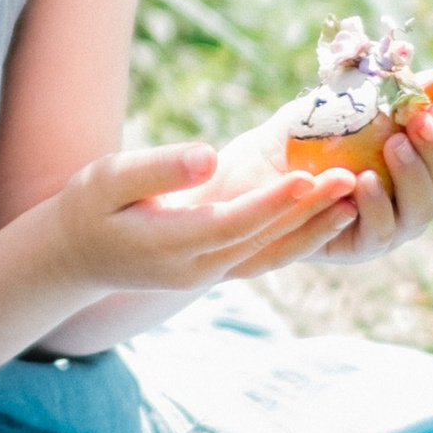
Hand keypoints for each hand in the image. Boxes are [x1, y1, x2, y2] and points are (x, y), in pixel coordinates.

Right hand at [58, 141, 361, 299]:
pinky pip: (267, 255)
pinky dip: (300, 236)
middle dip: (309, 209)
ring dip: (314, 226)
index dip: (273, 202)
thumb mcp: (108, 180)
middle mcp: (199, 268)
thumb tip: (209, 158)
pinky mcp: (218, 270)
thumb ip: (157, 170)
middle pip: (264, 238)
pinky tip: (327, 214)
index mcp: (171, 244)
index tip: (308, 174)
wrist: (77, 257)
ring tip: (354, 196)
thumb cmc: (89, 208)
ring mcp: (211, 274)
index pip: (234, 223)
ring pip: (273, 252)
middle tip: (351, 175)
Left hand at [320, 91, 432, 263]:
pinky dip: (376, 206)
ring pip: (419, 212)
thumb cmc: (310, 134)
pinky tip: (365, 181)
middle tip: (418, 122)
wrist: (259, 166)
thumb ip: (403, 92)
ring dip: (411, 177)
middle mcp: (408, 201)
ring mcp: (388, 228)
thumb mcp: (355, 104)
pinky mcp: (358, 246)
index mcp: (416, 167)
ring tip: (393, 146)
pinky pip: (378, 231)